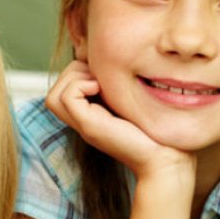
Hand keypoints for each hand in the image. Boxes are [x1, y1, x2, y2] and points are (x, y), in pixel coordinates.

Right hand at [45, 61, 191, 179]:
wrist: (165, 158)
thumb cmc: (157, 130)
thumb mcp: (132, 101)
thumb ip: (118, 87)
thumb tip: (111, 60)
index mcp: (91, 116)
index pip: (63, 90)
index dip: (78, 73)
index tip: (104, 73)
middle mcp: (83, 122)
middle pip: (54, 92)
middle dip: (74, 72)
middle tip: (101, 76)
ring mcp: (84, 125)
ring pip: (54, 95)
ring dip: (74, 78)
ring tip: (99, 82)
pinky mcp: (89, 126)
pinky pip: (66, 97)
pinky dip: (80, 85)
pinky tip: (101, 88)